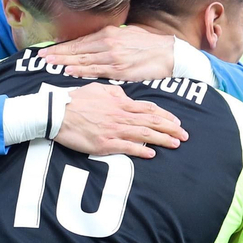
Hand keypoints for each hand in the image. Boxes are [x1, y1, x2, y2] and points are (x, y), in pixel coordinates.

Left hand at [41, 25, 174, 80]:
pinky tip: (69, 72)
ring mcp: (113, 56)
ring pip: (83, 60)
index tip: (49, 49)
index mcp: (109, 33)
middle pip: (77, 49)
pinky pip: (95, 71)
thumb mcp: (128, 34)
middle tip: (41, 57)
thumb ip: (111, 38)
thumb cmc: (150, 45)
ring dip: (64, 62)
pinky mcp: (119, 70)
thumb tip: (98, 41)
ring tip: (49, 64)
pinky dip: (80, 71)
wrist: (169, 54)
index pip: (80, 40)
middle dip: (58, 53)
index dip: (63, 46)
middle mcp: (108, 43)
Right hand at [56, 82, 189, 159]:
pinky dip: (141, 150)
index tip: (177, 122)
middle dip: (171, 129)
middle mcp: (120, 116)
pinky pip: (126, 147)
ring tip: (176, 144)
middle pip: (152, 122)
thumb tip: (126, 97)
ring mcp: (113, 130)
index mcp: (120, 102)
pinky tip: (152, 154)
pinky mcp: (104, 143)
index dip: (165, 116)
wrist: (57, 113)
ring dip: (162, 140)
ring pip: (143, 134)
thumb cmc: (75, 100)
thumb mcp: (97, 88)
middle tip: (185, 135)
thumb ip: (114, 92)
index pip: (149, 109)